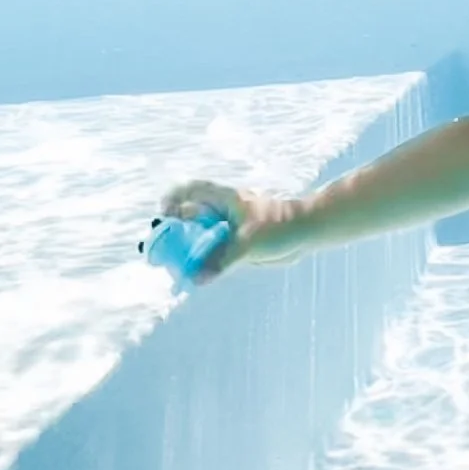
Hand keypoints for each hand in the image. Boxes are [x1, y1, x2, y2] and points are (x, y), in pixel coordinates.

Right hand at [158, 180, 305, 281]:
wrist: (307, 232)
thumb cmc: (280, 227)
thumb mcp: (248, 244)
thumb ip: (222, 261)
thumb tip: (196, 279)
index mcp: (224, 199)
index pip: (190, 191)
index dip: (172, 201)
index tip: (165, 219)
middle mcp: (222, 211)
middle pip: (189, 218)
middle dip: (173, 233)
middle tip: (161, 254)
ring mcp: (228, 227)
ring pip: (199, 237)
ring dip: (186, 251)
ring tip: (176, 268)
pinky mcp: (234, 243)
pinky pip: (212, 252)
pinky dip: (202, 262)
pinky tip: (196, 275)